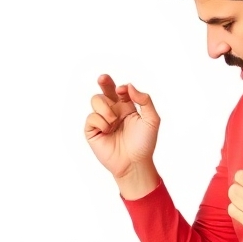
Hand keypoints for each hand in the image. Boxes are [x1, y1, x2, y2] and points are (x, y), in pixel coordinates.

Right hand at [84, 74, 161, 197]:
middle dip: (104, 82)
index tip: (122, 91)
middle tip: (102, 78)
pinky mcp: (93, 131)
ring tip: (113, 121)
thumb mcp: (152, 119)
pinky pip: (91, 117)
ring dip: (105, 108)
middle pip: (105, 91)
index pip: (120, 90)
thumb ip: (144, 100)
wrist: (134, 163)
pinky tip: (107, 130)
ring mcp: (102, 121)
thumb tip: (129, 86)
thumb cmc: (144, 144)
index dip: (120, 87)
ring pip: (96, 100)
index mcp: (127, 108)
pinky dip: (100, 121)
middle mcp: (113, 112)